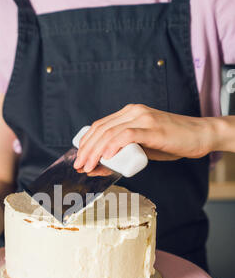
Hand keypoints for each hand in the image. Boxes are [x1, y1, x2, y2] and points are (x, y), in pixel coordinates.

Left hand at [74, 104, 215, 172]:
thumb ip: (124, 152)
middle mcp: (133, 112)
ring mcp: (143, 118)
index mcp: (129, 113)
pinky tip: (106, 156)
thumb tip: (101, 165)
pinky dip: (114, 146)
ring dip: (95, 151)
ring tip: (88, 165)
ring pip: (110, 133)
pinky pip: (127, 135)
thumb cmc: (172, 142)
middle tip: (79, 165)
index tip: (79, 158)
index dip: (86, 143)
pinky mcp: (152, 128)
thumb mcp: (142, 148)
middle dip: (86, 149)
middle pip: (101, 129)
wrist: (199, 135)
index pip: (100, 126)